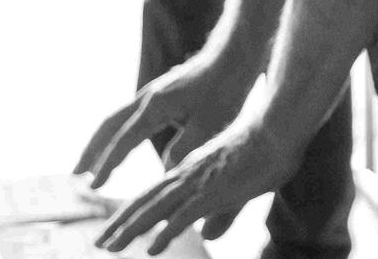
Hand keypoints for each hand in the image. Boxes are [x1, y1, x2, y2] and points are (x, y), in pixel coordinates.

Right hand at [73, 49, 256, 189]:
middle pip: (108, 126)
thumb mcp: (209, 124)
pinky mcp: (160, 94)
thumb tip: (164, 172)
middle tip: (75, 176)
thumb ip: (185, 150)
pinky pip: (129, 117)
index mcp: (155, 106)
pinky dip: (117, 134)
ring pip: (116, 120)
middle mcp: (147, 98)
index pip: (124, 141)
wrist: (233, 53)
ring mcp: (152, 94)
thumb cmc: (225, 88)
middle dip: (91, 152)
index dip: (108, 165)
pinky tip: (122, 146)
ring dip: (100, 143)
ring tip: (89, 165)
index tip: (93, 187)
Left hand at [94, 104, 301, 255]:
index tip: (114, 230)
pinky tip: (152, 248)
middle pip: (145, 202)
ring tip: (110, 247)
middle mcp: (186, 174)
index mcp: (189, 171)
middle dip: (120, 224)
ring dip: (130, 229)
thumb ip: (220, 214)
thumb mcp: (237, 189)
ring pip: (156, 209)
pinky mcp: (213, 190)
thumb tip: (206, 237)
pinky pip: (184, 215)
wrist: (277, 130)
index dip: (132, 213)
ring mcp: (198, 182)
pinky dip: (166, 232)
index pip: (152, 196)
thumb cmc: (262, 154)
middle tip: (99, 243)